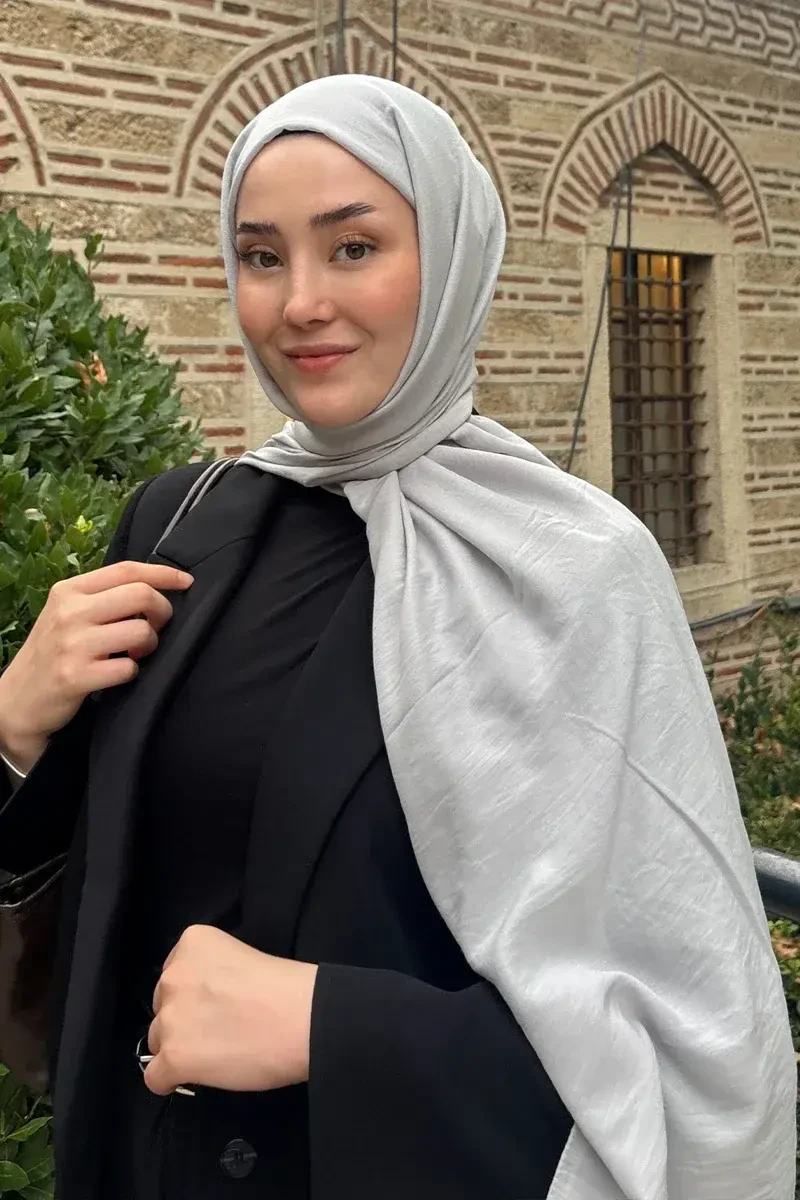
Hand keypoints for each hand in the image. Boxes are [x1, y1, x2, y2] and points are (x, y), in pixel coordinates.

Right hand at [0, 560, 193, 771]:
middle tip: (157, 628)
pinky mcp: (76, 676)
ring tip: (134, 654)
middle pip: (141, 595)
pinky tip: (118, 674)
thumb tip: (155, 590)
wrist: (17, 701)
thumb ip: (103, 599)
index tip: (185, 581)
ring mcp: (73, 644)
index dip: (163, 574)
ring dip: (149, 646)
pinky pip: (129, 668)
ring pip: (141, 631)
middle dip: (163, 612)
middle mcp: (70, 612)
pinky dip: (133, 673)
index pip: (126, 570)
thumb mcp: (67, 615)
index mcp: (69, 591)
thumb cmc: (52, 654)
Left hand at [144, 926, 318, 1096]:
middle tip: (219, 1030)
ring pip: (159, 1040)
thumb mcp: (241, 960)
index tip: (218, 1004)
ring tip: (216, 1055)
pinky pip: (154, 1077)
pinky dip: (170, 1080)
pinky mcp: (174, 1056)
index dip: (195, 994)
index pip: (176, 974)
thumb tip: (206, 1006)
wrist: (302, 1018)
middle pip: (163, 1006)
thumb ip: (213, 975)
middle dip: (184, 1019)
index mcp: (192, 943)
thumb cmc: (285, 988)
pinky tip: (193, 1077)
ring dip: (180, 1048)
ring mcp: (169, 1017)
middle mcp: (173, 976)